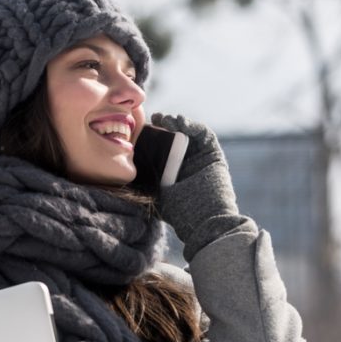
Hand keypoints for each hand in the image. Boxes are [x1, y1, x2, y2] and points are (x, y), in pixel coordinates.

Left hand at [150, 113, 246, 258]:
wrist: (205, 222)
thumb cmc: (181, 215)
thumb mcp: (157, 197)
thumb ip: (146, 187)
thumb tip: (125, 179)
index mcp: (174, 173)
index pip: (163, 150)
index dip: (153, 138)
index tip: (140, 130)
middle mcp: (188, 164)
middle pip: (176, 139)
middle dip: (165, 126)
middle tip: (153, 119)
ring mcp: (202, 159)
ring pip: (190, 134)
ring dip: (178, 123)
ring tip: (165, 119)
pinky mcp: (215, 156)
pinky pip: (205, 136)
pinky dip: (194, 126)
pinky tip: (180, 122)